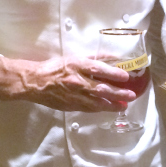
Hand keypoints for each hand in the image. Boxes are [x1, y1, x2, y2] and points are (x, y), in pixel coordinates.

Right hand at [0, 55, 136, 112]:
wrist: (34, 82)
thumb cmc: (55, 67)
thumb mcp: (73, 58)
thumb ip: (93, 58)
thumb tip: (112, 57)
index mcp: (76, 65)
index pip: (98, 69)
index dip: (113, 73)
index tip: (126, 76)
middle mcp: (76, 81)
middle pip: (100, 88)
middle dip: (118, 93)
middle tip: (131, 95)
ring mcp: (73, 95)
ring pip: (97, 102)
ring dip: (112, 104)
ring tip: (124, 106)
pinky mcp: (70, 105)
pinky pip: (88, 108)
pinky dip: (100, 109)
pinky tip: (109, 109)